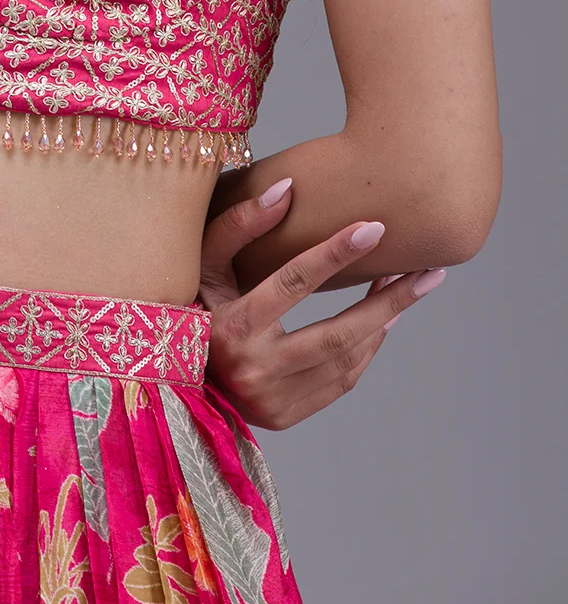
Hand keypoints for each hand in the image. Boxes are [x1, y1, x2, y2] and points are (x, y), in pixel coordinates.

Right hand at [197, 177, 446, 429]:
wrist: (174, 376)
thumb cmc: (192, 305)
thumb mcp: (203, 263)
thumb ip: (238, 224)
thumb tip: (286, 187)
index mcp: (231, 326)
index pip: (293, 283)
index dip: (334, 254)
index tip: (374, 227)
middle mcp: (253, 368)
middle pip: (337, 331)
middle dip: (390, 300)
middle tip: (428, 270)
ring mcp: (272, 399)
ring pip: (346, 359)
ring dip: (383, 321)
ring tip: (409, 289)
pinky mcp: (285, 416)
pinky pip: (341, 381)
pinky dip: (366, 349)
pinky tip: (381, 321)